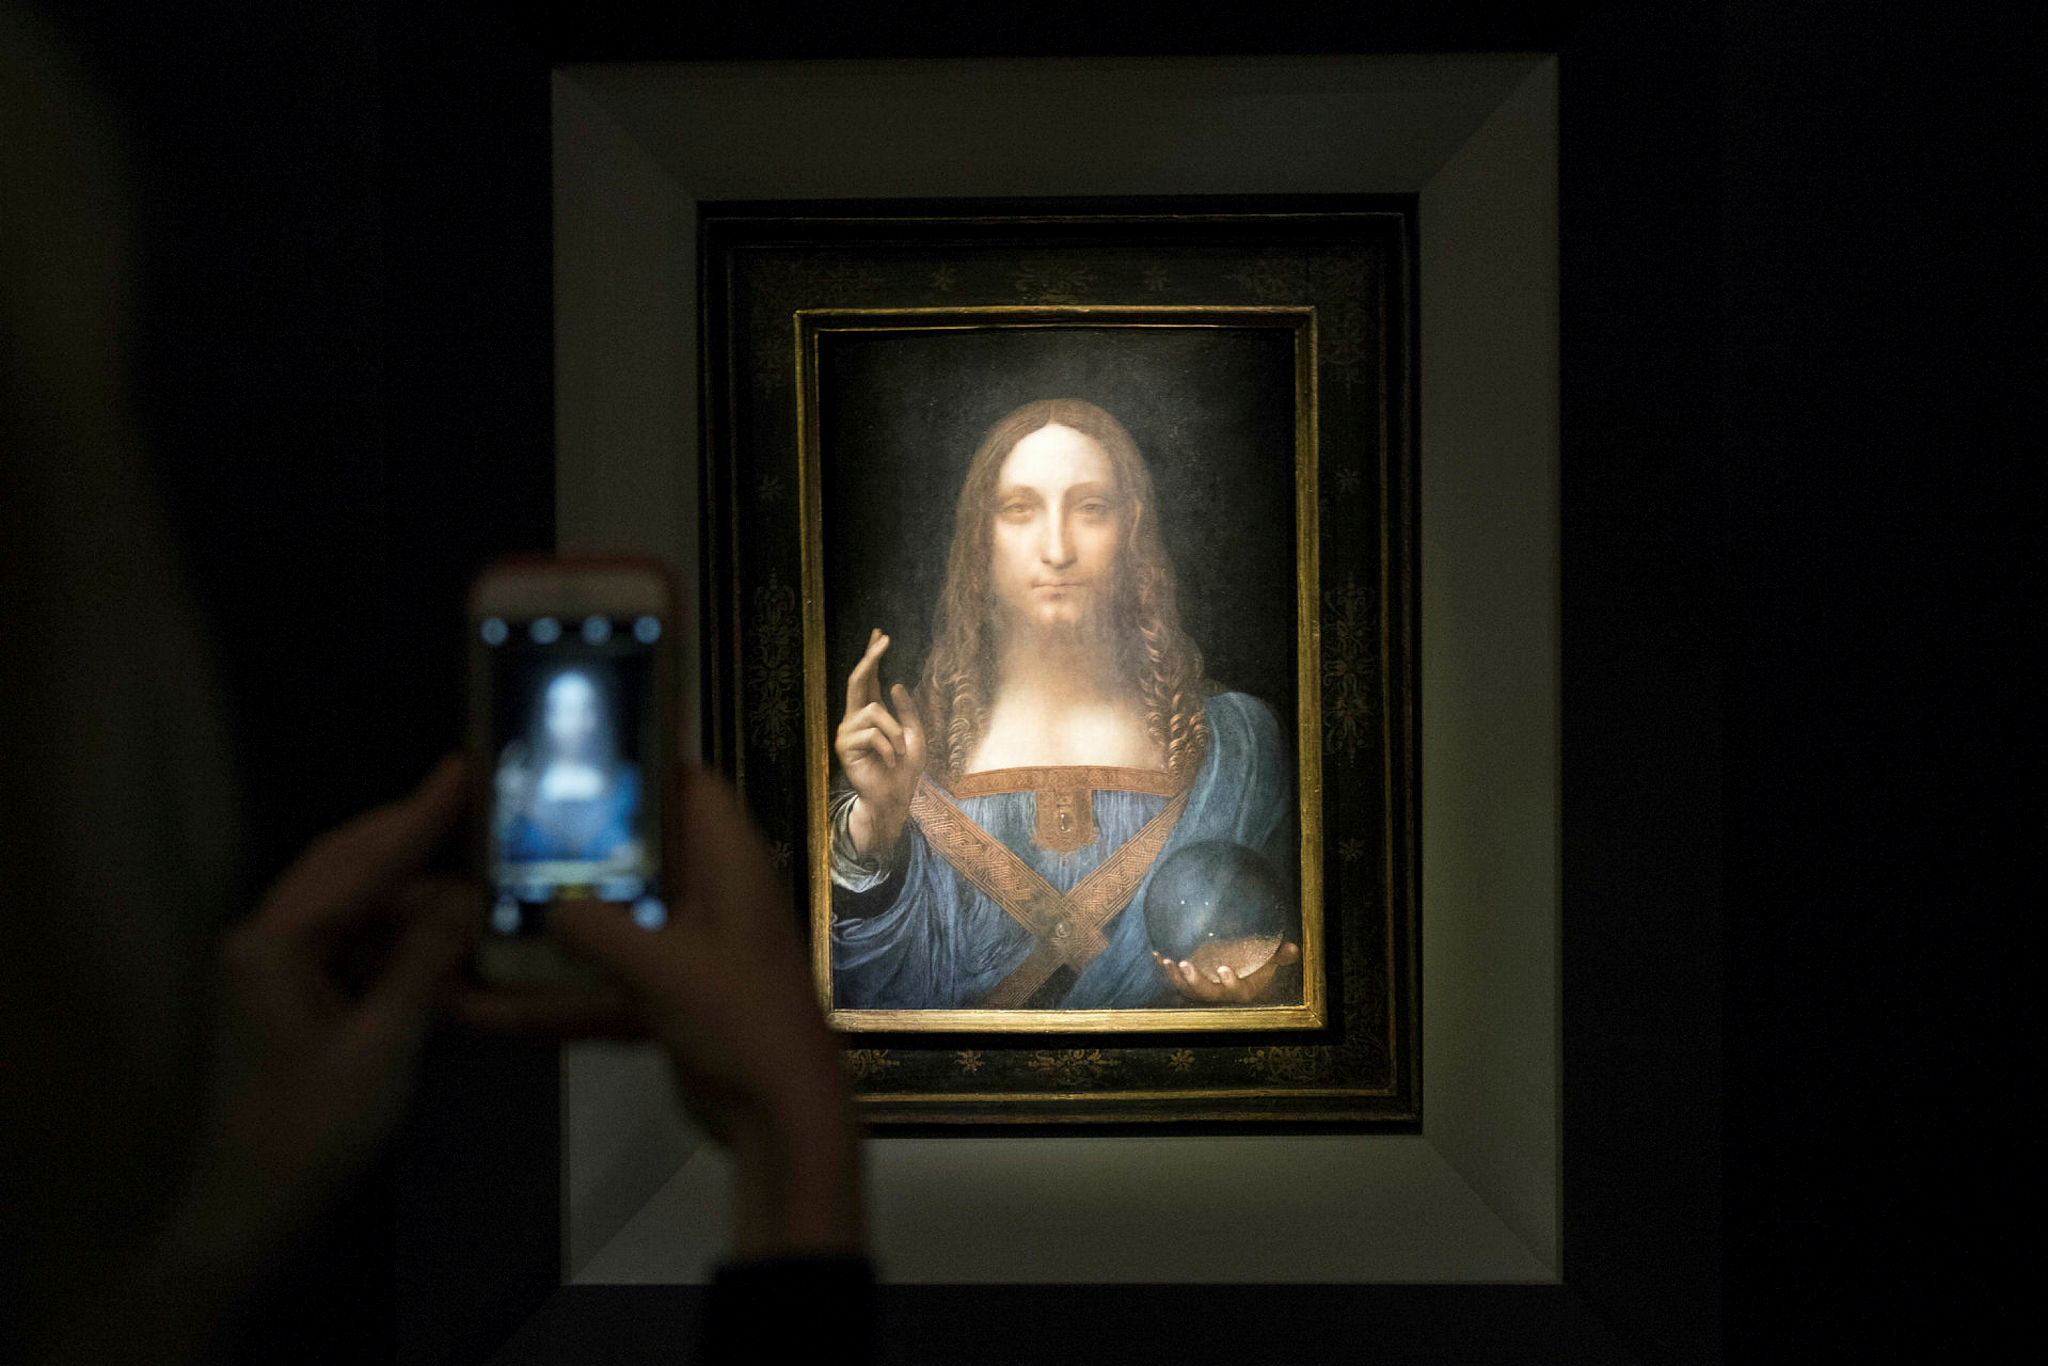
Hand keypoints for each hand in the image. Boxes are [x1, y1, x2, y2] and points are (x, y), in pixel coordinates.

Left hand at [202, 755, 479, 1231]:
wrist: (251, 1204)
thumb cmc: (313, 1127)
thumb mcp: (383, 1042)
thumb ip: (425, 959)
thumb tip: (468, 894)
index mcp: (274, 943)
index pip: (361, 862)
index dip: (420, 815)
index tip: (464, 767)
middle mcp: (265, 938)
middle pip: (345, 863)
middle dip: (410, 831)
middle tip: (474, 794)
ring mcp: (274, 964)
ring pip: (349, 899)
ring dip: (409, 885)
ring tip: (474, 863)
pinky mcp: (290, 991)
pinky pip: (350, 937)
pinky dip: (398, 928)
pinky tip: (443, 927)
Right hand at [454, 765, 864, 1257]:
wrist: (782, 1113)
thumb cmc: (739, 1021)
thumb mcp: (658, 968)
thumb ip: (593, 928)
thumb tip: (541, 904)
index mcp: (730, 865)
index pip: (695, 787)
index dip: (646, 766)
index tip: (578, 760)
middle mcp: (717, 896)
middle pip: (650, 848)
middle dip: (589, 843)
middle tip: (516, 830)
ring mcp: (698, 947)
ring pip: (627, 914)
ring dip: (572, 916)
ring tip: (498, 902)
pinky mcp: (680, 995)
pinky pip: (616, 975)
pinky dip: (571, 984)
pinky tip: (502, 999)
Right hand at [833, 628, 926, 858]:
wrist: (895, 798)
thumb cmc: (904, 770)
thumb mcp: (914, 735)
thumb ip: (906, 711)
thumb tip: (894, 684)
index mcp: (871, 713)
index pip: (868, 679)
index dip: (871, 655)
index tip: (879, 633)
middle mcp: (855, 719)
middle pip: (858, 680)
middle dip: (870, 657)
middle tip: (884, 640)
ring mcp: (848, 732)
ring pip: (874, 712)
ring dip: (895, 733)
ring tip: (899, 753)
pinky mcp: (845, 747)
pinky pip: (873, 734)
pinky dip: (889, 749)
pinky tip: (889, 763)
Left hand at [1151, 942, 1300, 1003]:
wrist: (1238, 966)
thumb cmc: (1255, 963)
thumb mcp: (1268, 959)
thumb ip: (1279, 955)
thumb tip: (1292, 948)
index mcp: (1240, 990)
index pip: (1235, 991)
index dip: (1229, 982)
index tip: (1224, 968)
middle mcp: (1219, 993)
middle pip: (1206, 993)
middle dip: (1195, 981)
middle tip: (1185, 964)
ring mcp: (1202, 989)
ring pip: (1186, 989)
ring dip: (1175, 977)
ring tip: (1167, 961)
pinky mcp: (1189, 981)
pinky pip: (1175, 978)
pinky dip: (1164, 969)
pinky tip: (1156, 954)